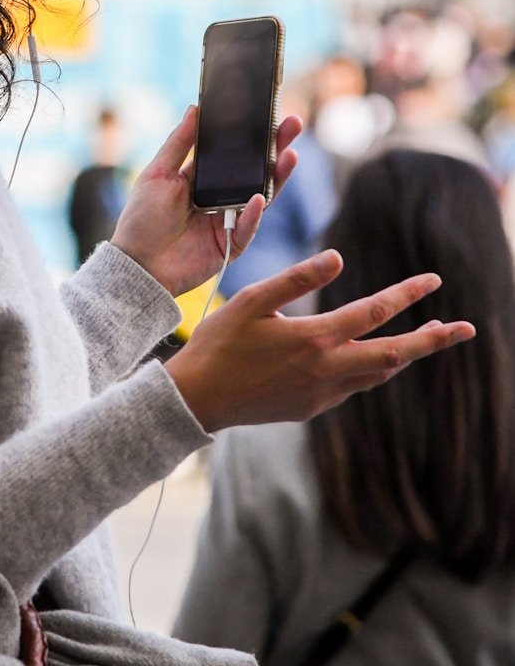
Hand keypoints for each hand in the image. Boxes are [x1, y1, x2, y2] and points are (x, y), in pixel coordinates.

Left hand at [110, 105, 302, 297]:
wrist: (137, 264)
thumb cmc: (142, 219)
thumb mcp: (158, 173)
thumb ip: (179, 143)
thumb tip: (194, 108)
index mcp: (202, 179)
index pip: (233, 152)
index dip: (251, 135)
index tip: (266, 112)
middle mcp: (220, 198)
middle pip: (254, 171)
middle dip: (275, 148)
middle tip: (292, 124)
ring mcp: (228, 221)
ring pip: (260, 196)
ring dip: (276, 176)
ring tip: (289, 154)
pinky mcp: (231, 245)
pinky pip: (247, 227)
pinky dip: (252, 213)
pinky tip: (258, 197)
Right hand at [168, 250, 475, 431]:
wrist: (198, 399)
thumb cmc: (220, 343)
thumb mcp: (251, 300)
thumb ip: (297, 278)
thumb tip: (339, 257)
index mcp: (314, 339)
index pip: (374, 312)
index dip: (407, 294)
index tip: (434, 280)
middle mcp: (326, 370)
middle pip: (395, 355)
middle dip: (432, 341)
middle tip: (466, 329)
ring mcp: (321, 394)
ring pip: (377, 374)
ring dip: (404, 355)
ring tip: (427, 339)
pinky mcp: (311, 408)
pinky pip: (352, 386)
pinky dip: (371, 368)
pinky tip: (368, 358)